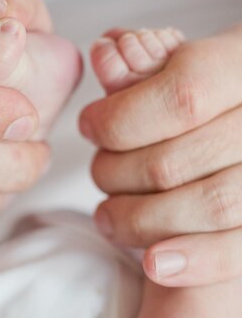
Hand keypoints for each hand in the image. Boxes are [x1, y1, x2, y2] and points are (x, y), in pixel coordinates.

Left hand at [80, 24, 241, 286]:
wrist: (241, 133)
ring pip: (207, 206)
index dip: (120, 118)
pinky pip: (239, 250)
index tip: (89, 126)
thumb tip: (105, 53)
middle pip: (177, 160)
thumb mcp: (186, 68)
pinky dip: (193, 260)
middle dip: (117, 173)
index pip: (182, 95)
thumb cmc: (213, 99)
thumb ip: (146, 67)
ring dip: (139, 219)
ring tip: (107, 217)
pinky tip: (153, 264)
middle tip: (98, 173)